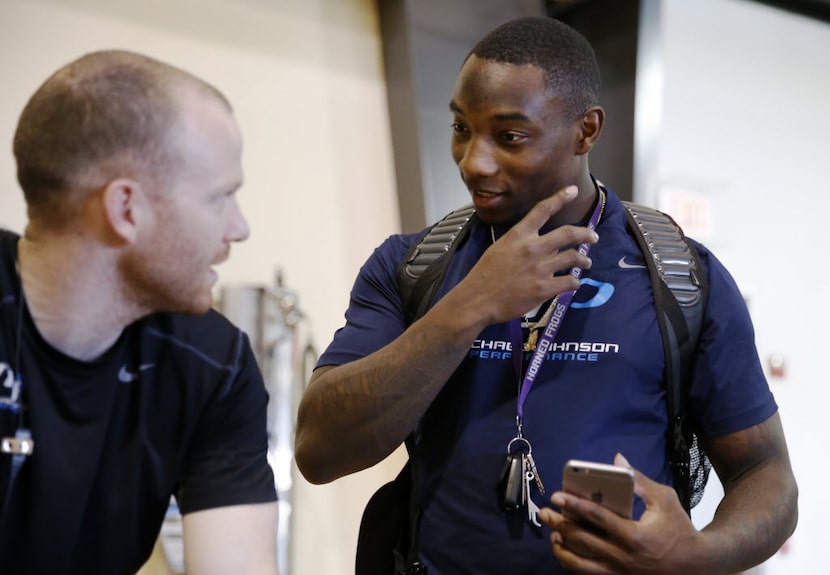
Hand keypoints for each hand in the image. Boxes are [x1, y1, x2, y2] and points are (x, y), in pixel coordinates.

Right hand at [455, 186, 597, 325]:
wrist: (478, 299)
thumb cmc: (485, 273)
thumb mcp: (500, 248)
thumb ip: (521, 242)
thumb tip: (540, 243)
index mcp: (519, 234)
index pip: (543, 210)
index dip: (560, 198)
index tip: (572, 190)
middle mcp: (533, 247)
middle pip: (568, 234)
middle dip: (585, 234)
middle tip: (593, 236)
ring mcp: (541, 268)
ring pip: (573, 257)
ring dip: (584, 259)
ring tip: (587, 261)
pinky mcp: (545, 288)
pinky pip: (569, 282)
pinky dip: (575, 282)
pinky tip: (574, 283)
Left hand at [538, 454, 712, 574]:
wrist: (698, 567)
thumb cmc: (680, 529)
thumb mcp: (665, 500)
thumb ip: (639, 480)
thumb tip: (617, 459)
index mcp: (635, 536)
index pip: (597, 518)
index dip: (574, 506)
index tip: (557, 497)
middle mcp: (624, 558)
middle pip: (582, 541)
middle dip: (560, 524)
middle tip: (544, 512)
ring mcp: (619, 574)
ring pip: (580, 564)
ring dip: (562, 548)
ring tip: (553, 533)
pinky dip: (572, 564)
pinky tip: (565, 550)